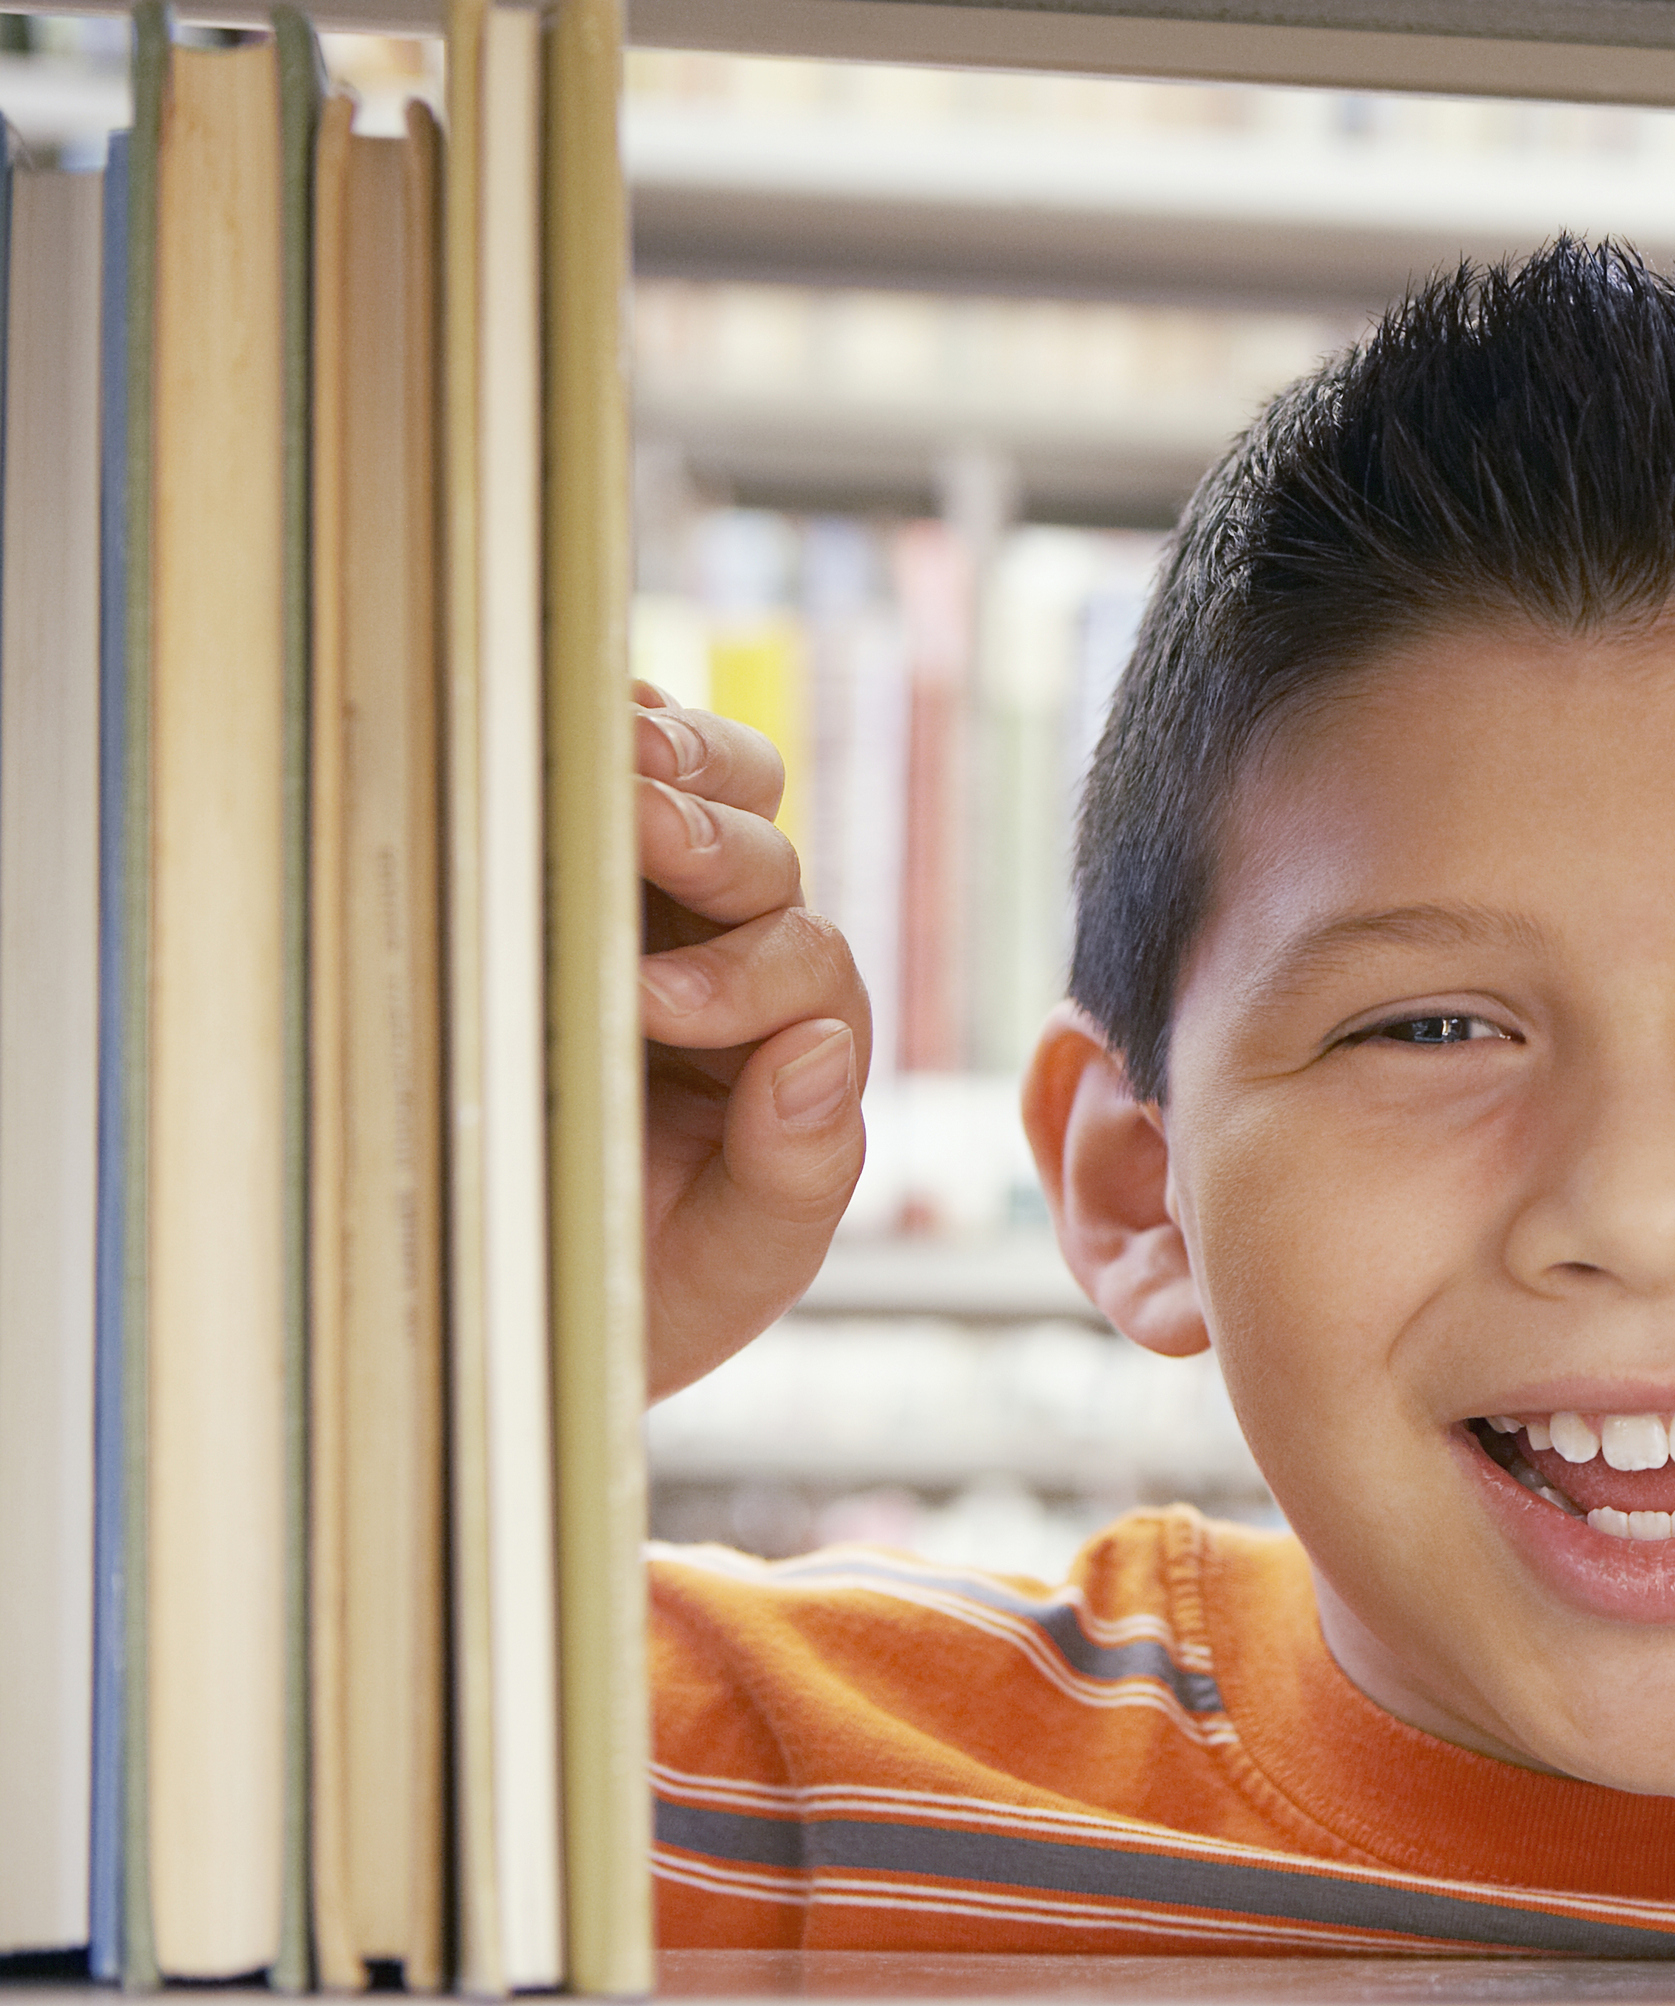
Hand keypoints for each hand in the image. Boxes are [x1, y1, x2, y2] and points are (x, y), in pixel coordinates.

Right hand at [630, 684, 870, 1398]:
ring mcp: (654, 901)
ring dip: (663, 752)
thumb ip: (797, 1171)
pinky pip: (603, 782)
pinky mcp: (567, 871)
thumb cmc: (645, 1281)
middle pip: (761, 857)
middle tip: (640, 822)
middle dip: (708, 836)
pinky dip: (597, 731)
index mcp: (797, 1033)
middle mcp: (742, 951)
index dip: (737, 977)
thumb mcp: (736, 1259)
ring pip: (701, 789)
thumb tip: (820, 1050)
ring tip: (609, 742)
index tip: (649, 1005)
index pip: (799, 969)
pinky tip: (560, 705)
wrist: (523, 1299)